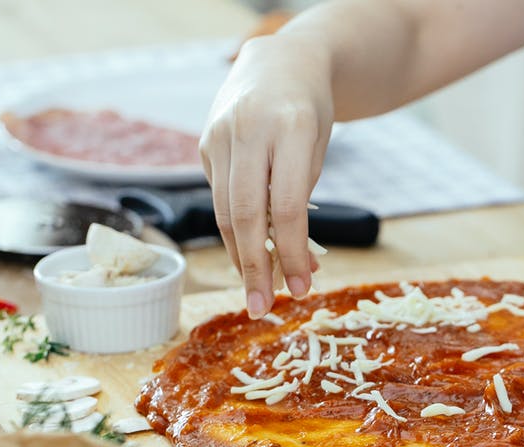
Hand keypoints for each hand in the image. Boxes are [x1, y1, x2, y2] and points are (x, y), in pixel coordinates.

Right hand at [201, 33, 330, 318]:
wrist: (279, 62)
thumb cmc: (309, 111)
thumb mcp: (319, 146)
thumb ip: (302, 194)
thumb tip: (297, 261)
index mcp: (290, 127)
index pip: (286, 205)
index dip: (292, 252)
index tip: (301, 288)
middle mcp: (248, 129)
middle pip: (246, 213)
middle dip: (255, 266)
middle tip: (264, 308)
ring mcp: (219, 135)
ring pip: (225, 210)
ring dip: (241, 256)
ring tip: (258, 290)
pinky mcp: (205, 144)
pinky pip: (220, 197)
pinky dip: (236, 230)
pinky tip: (250, 254)